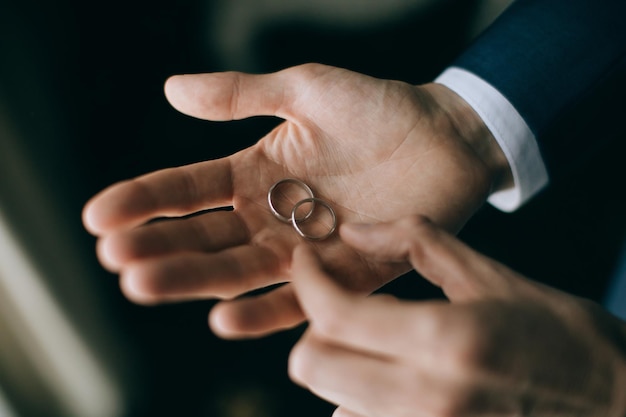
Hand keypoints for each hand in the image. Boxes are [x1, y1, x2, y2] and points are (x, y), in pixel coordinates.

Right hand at [82, 63, 509, 337]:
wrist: (446, 136)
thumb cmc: (377, 107)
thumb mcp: (304, 89)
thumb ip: (241, 95)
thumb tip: (170, 89)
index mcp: (255, 173)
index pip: (188, 190)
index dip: (143, 200)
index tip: (98, 215)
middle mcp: (271, 216)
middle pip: (204, 238)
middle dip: (157, 247)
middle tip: (116, 257)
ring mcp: (305, 248)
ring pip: (238, 271)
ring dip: (192, 279)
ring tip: (144, 284)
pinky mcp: (345, 274)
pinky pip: (299, 298)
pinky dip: (263, 311)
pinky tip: (223, 318)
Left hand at [289, 216, 625, 416]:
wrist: (615, 406)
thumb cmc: (562, 336)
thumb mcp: (493, 277)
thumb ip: (415, 244)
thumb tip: (354, 228)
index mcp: (445, 342)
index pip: (333, 316)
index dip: (307, 281)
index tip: (306, 262)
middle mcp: (426, 399)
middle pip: (312, 365)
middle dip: (314, 325)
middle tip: (342, 299)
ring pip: (331, 397)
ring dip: (340, 360)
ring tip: (380, 335)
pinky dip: (361, 394)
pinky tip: (400, 372)